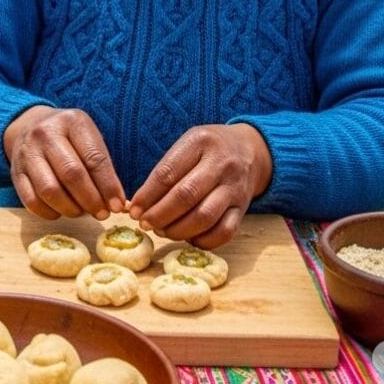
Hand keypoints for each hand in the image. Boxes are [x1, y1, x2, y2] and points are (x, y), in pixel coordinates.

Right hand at [2, 106, 125, 220]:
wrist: (29, 125)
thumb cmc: (68, 137)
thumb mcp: (87, 138)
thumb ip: (101, 166)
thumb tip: (116, 203)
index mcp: (72, 122)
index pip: (94, 158)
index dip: (108, 186)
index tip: (118, 206)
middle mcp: (46, 133)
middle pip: (72, 174)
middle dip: (91, 200)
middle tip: (102, 214)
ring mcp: (27, 152)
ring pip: (50, 190)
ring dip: (71, 209)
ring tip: (82, 212)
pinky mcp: (16, 172)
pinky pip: (32, 201)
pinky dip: (50, 213)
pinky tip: (61, 211)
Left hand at [128, 123, 272, 248]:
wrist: (250, 150)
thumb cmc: (208, 149)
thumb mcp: (188, 144)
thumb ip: (166, 169)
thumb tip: (140, 203)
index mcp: (200, 142)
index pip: (167, 173)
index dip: (147, 195)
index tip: (133, 210)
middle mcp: (220, 164)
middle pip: (186, 196)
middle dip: (160, 215)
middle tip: (145, 224)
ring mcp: (235, 188)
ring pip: (204, 217)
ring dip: (178, 230)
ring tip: (162, 231)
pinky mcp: (244, 208)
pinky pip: (225, 232)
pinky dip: (203, 240)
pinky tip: (188, 238)